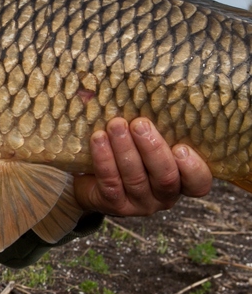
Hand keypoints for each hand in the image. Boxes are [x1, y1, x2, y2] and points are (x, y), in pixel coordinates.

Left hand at [73, 117, 212, 216]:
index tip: (181, 147)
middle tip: (139, 124)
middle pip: (165, 177)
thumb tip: (144, 89)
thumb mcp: (145, 141)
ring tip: (115, 125)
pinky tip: (98, 139)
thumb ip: (152, 127)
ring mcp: (139, 203)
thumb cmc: (130, 153)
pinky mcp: (114, 205)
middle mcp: (164, 196)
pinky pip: (110, 182)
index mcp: (181, 180)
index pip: (199, 183)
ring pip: (135, 178)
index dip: (193, 168)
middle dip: (152, 148)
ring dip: (124, 149)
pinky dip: (104, 159)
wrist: (93, 180)